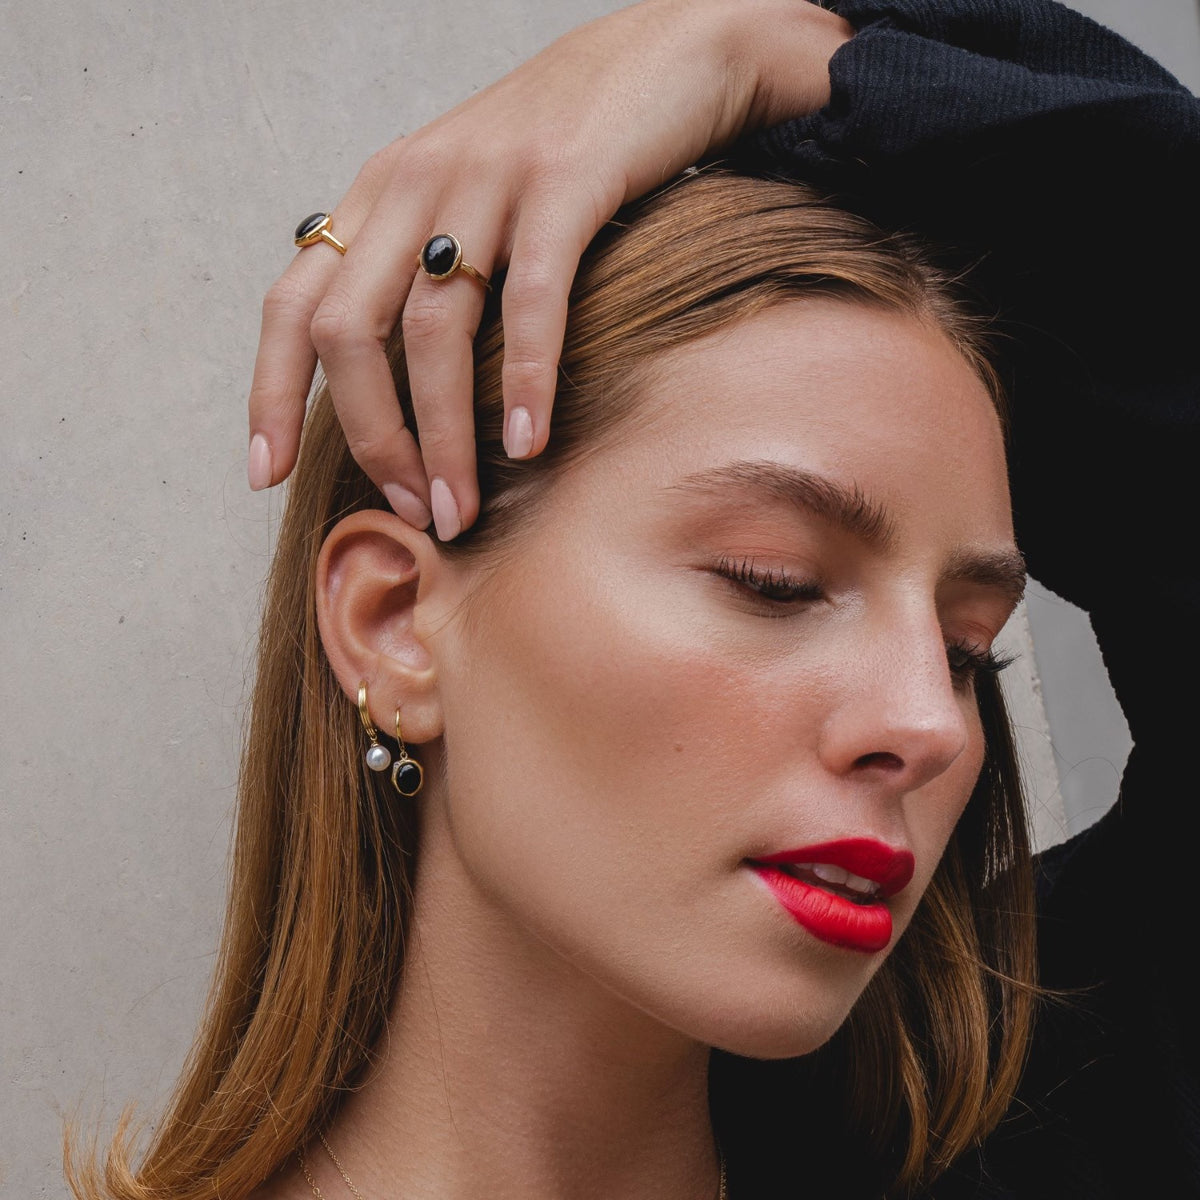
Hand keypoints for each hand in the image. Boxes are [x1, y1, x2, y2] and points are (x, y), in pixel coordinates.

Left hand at [246, 0, 850, 537]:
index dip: (269, 394)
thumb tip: (395, 375)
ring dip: (443, 435)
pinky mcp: (565, 182)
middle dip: (370, 436)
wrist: (665, 52)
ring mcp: (487, 179)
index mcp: (380, 192)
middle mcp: (415, 182)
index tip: (264, 476)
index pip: (293, 302)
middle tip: (408, 508)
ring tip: (459, 505)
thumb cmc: (564, 145)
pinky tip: (529, 442)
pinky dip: (525, 379)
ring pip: (435, 330)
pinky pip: (530, 299)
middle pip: (349, 331)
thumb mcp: (466, 195)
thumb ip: (421, 263)